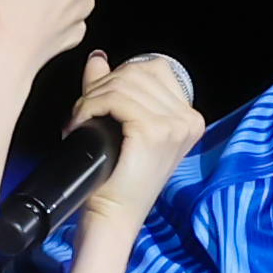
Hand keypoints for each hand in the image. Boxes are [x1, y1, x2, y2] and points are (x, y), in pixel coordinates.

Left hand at [68, 49, 203, 226]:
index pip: (154, 68)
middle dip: (102, 86)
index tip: (102, 101)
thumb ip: (112, 88)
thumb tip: (98, 58)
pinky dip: (91, 107)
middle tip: (86, 112)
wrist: (114, 213)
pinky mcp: (154, 131)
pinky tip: (83, 123)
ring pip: (123, 83)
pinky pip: (115, 99)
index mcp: (188, 117)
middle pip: (136, 72)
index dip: (121, 77)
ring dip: (93, 97)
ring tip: (83, 119)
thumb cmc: (117, 178)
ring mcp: (174, 125)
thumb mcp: (120, 124)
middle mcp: (188, 120)